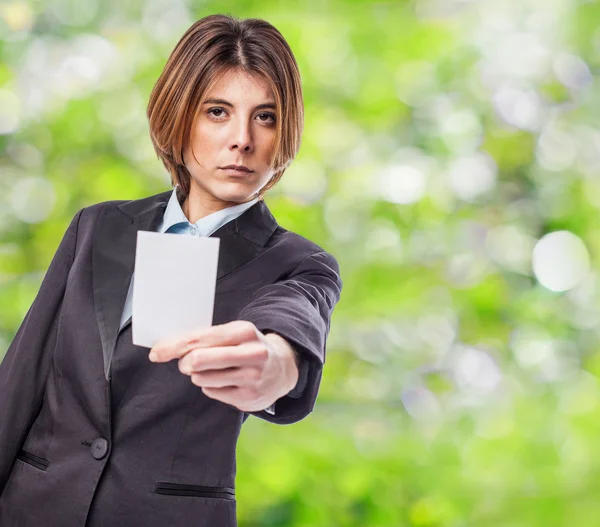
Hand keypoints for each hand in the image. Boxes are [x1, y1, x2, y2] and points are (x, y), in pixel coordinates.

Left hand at [148, 321, 299, 412]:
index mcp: (244, 331)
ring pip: (202, 378)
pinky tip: (224, 381)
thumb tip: (170, 348)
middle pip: (199, 360)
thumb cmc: (249, 347)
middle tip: (185, 363)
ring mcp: (252, 377)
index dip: (174, 346)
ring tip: (212, 370)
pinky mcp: (249, 398)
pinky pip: (212, 392)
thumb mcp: (235, 334)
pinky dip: (210, 387)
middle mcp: (252, 353)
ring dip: (198, 375)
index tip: (157, 352)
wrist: (283, 368)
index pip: (200, 338)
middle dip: (184, 363)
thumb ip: (207, 338)